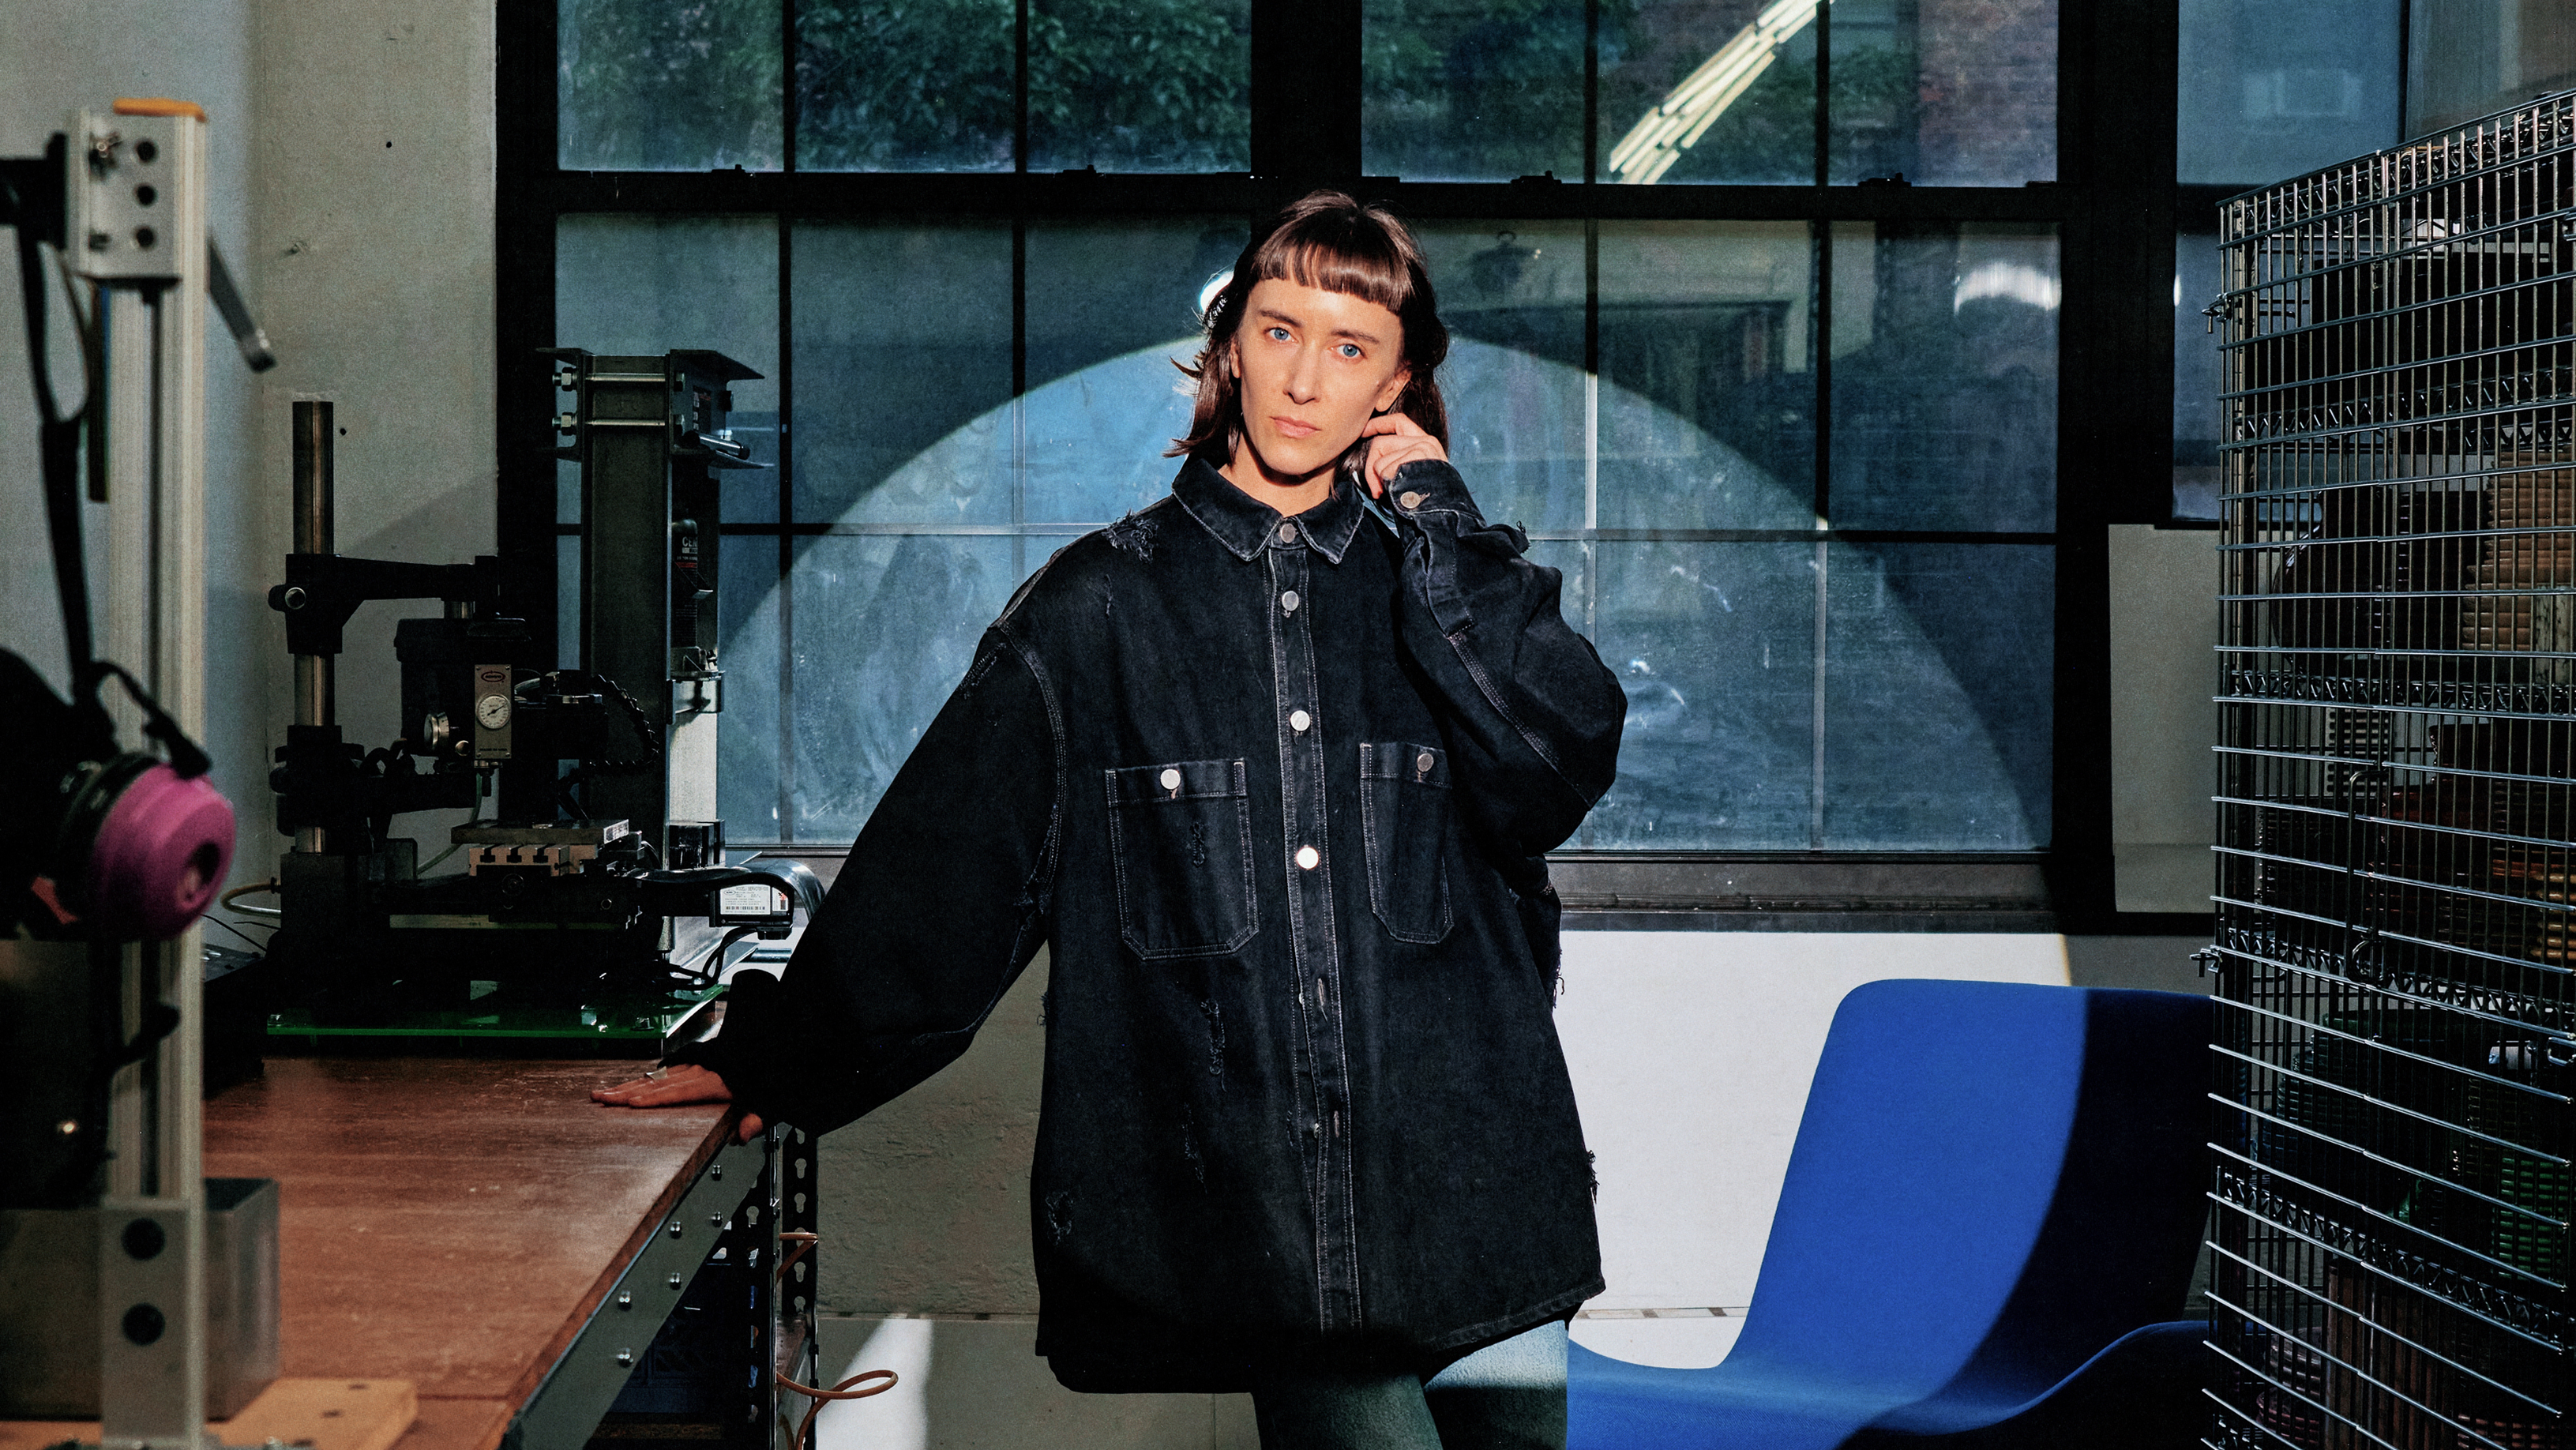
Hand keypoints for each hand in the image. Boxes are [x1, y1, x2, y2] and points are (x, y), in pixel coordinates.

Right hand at [593, 1063, 766, 1142]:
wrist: (770, 1045)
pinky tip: (628, 1085)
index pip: (679, 1092)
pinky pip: (663, 1071)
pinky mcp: (694, 1061)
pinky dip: (643, 1079)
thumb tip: (743, 1135)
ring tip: (602, 1093)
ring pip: (656, 1076)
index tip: (630, 1103)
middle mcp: (701, 1070)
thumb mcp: (769, 1099)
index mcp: (717, 1080)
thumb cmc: (768, 1074)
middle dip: (626, 1092)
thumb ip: (756, 1117)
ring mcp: (695, 1064)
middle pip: (659, 1083)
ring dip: (628, 1085)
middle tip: (600, 1099)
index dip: (654, 1098)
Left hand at [1357, 411, 1447, 498]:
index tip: (1364, 430)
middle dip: (1371, 467)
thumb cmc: (1428, 499)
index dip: (1378, 424)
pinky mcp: (1416, 456)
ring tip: (1397, 492)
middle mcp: (1426, 441)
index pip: (1398, 421)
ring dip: (1381, 481)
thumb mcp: (1417, 474)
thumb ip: (1401, 460)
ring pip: (1379, 461)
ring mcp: (1422, 448)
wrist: (1444, 510)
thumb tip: (1374, 464)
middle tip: (1376, 489)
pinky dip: (1385, 486)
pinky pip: (1383, 470)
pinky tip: (1399, 494)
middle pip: (1380, 443)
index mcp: (1427, 443)